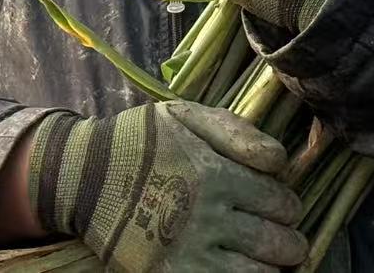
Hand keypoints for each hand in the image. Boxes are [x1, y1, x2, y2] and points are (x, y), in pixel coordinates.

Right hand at [28, 100, 305, 271]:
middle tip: (285, 240)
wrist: (83, 176)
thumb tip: (280, 160)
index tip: (282, 206)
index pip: (282, 202)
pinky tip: (239, 269)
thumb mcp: (185, 116)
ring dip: (272, 269)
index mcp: (216, 174)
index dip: (289, 206)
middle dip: (290, 243)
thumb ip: (236, 131)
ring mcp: (190, 254)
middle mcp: (207, 217)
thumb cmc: (140, 142)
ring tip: (267, 261)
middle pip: (278, 244)